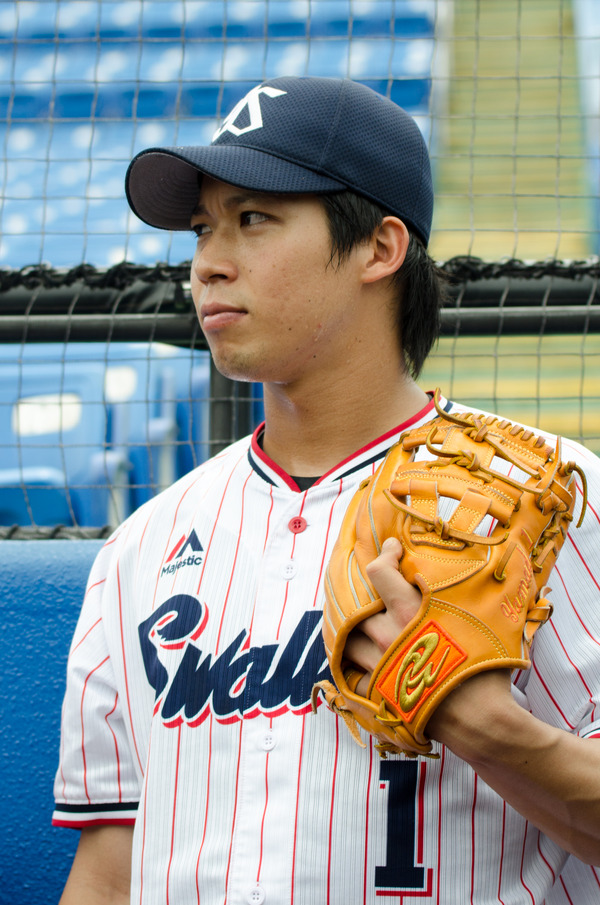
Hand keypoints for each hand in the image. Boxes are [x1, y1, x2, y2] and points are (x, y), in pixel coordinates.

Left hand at [343, 536, 513, 744]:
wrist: (480, 721)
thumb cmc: (487, 669)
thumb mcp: (488, 620)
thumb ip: (479, 591)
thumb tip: (508, 561)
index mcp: (411, 611)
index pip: (380, 571)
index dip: (384, 555)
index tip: (392, 550)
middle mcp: (389, 634)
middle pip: (357, 605)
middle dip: (364, 596)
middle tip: (374, 593)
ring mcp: (381, 665)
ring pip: (349, 640)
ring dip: (355, 631)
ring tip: (365, 627)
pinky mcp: (379, 692)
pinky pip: (353, 676)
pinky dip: (354, 667)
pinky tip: (364, 663)